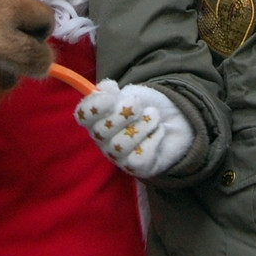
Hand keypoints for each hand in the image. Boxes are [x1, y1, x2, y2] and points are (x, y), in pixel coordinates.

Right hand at [75, 80, 192, 177]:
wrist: (173, 121)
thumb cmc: (144, 108)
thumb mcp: (127, 93)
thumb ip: (112, 91)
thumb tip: (105, 89)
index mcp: (96, 119)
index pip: (83, 116)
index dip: (93, 107)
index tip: (111, 97)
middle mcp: (103, 140)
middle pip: (101, 131)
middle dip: (122, 115)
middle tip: (137, 104)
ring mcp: (118, 156)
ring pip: (121, 144)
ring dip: (141, 125)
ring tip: (153, 115)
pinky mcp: (136, 167)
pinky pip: (140, 156)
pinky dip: (153, 139)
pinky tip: (158, 130)